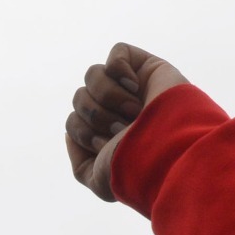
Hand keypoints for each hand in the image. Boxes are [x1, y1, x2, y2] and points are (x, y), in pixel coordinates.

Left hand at [65, 42, 188, 199]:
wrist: (165, 149)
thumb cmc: (135, 167)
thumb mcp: (99, 181)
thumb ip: (79, 162)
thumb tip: (69, 133)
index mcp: (106, 133)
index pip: (73, 121)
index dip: (83, 133)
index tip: (108, 144)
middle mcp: (117, 110)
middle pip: (79, 97)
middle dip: (96, 116)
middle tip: (122, 128)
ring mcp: (132, 88)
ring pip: (92, 75)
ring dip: (107, 96)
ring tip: (133, 111)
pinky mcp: (147, 67)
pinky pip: (117, 53)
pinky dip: (119, 70)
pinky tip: (135, 87)